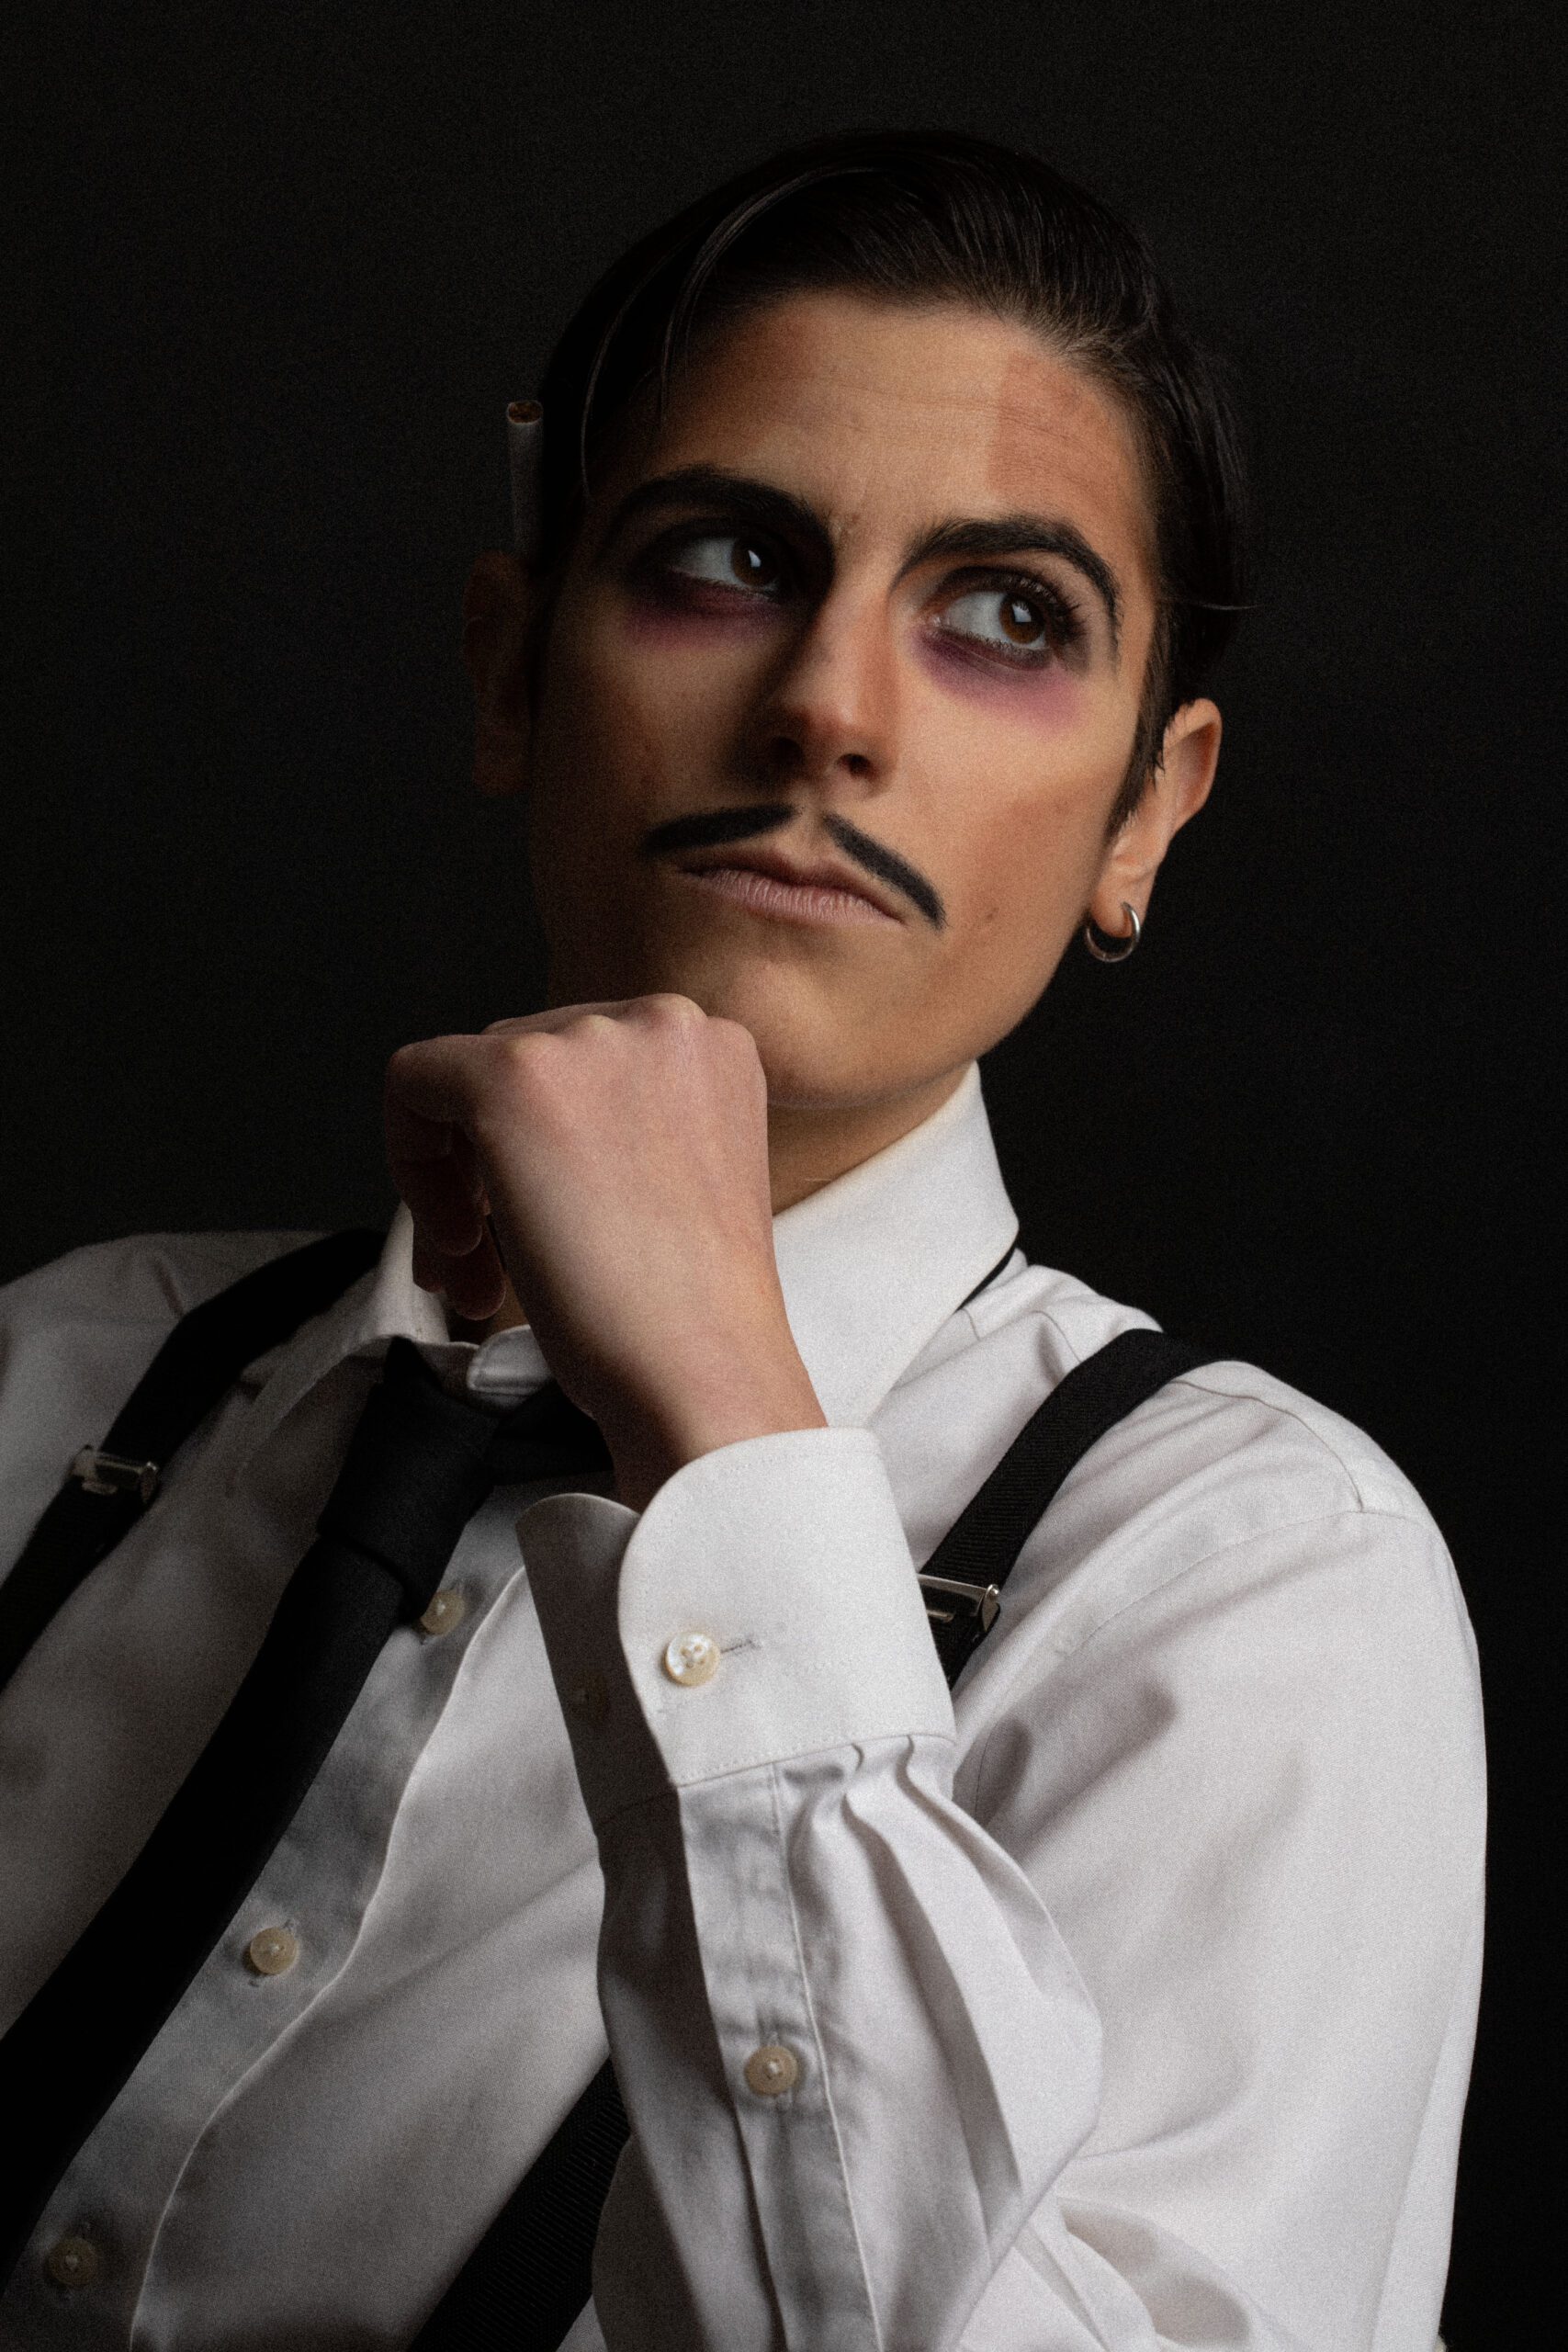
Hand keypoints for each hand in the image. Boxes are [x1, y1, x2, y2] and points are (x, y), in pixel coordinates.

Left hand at [385, 996, 826, 1507]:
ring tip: (477, 1278)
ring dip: (454, 1185)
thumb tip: (516, 1140)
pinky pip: (412, 1081)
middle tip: (484, 1265)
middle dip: (488, 1170)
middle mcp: (660, 1022)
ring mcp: (590, 1041)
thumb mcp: (673, 1188)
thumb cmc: (691, 1317)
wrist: (702, 1369)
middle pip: (521, 1065)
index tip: (532, 1227)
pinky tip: (455, 1244)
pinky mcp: (514, 1074)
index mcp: (711, 1048)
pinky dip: (408, 1161)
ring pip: (463, 1083)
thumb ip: (616, 1135)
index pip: (584, 1067)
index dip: (541, 1150)